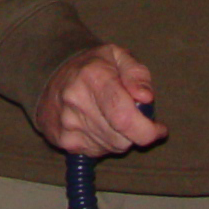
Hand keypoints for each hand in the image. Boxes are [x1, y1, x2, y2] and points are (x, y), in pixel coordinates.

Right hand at [34, 43, 165, 157]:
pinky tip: (95, 124)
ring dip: (119, 137)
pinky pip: (96, 152)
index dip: (147, 130)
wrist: (49, 74)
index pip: (124, 116)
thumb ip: (137, 74)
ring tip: (109, 115)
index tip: (159, 129)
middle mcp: (76, 101)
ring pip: (111, 147)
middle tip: (130, 114)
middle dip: (135, 132)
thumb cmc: (92, 66)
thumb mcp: (119, 57)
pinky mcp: (61, 140)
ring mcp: (66, 123)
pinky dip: (103, 142)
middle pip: (121, 137)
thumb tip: (147, 98)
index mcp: (93, 76)